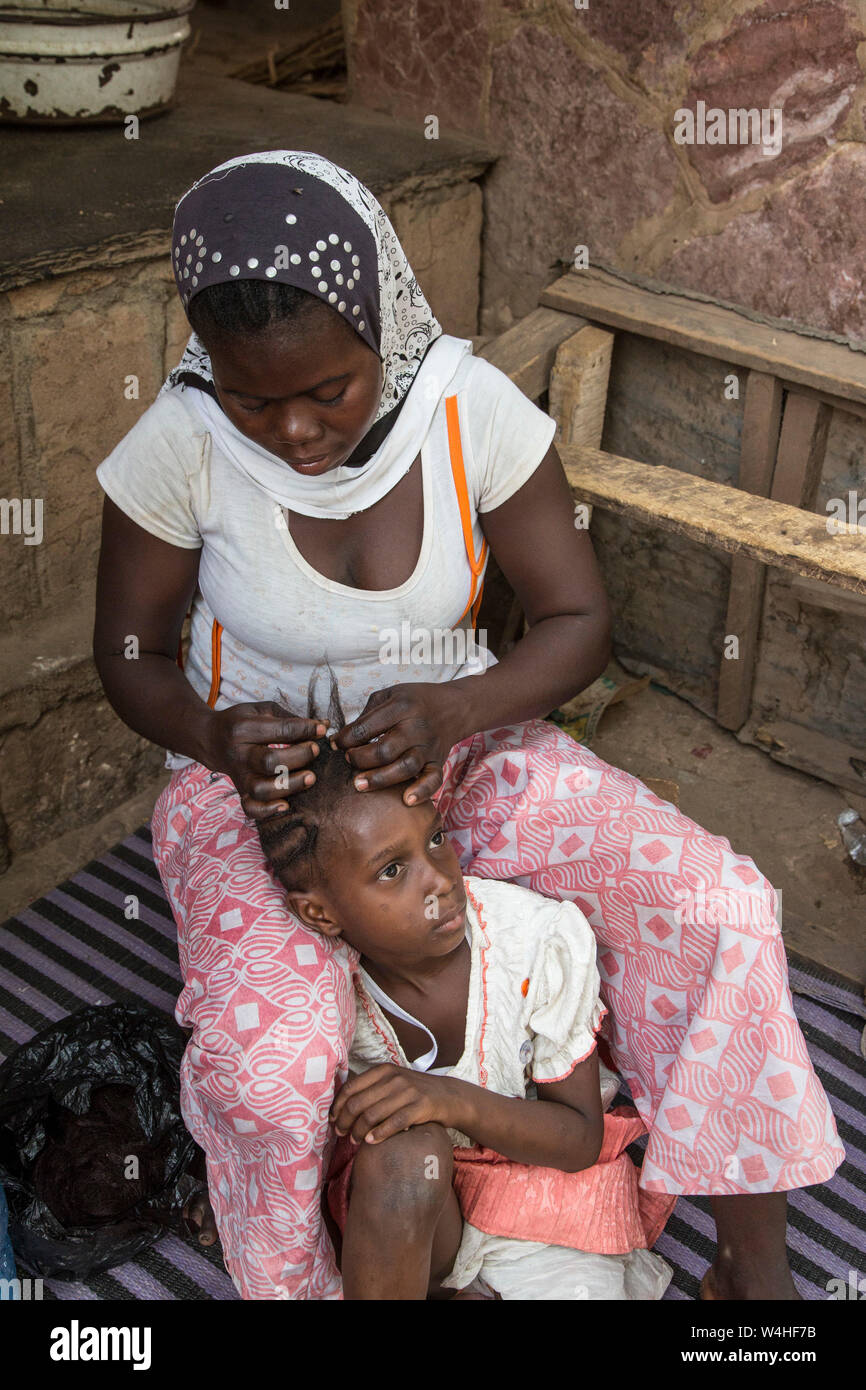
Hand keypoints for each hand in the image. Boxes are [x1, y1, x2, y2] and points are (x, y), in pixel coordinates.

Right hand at [203, 702, 326, 819]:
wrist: (210, 739)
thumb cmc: (243, 722)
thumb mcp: (262, 710)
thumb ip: (291, 718)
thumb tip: (324, 725)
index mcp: (243, 728)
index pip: (278, 730)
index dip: (304, 729)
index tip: (322, 729)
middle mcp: (239, 754)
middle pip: (270, 761)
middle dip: (298, 757)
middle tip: (315, 750)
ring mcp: (239, 776)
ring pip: (262, 789)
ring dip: (290, 785)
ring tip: (310, 777)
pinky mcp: (240, 791)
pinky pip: (251, 808)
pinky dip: (268, 811)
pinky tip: (287, 805)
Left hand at [330, 1063, 459, 1143]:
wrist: (449, 1096)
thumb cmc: (415, 1092)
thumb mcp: (393, 1082)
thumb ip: (372, 1089)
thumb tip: (342, 1107)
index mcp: (383, 1070)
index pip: (351, 1087)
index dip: (337, 1106)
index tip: (332, 1119)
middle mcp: (393, 1078)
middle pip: (358, 1103)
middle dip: (344, 1121)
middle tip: (340, 1134)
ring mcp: (407, 1092)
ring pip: (372, 1115)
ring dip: (358, 1132)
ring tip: (355, 1141)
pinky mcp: (420, 1106)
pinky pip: (393, 1123)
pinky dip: (379, 1135)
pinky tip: (371, 1142)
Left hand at [333, 683, 465, 804]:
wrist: (454, 706)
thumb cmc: (415, 700)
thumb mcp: (390, 694)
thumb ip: (367, 715)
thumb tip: (341, 739)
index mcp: (401, 707)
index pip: (366, 727)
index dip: (346, 739)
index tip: (336, 744)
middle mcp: (416, 727)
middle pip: (383, 750)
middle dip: (359, 759)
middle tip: (348, 760)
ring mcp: (428, 746)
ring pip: (404, 768)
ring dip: (379, 779)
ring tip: (359, 784)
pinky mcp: (438, 761)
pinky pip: (433, 780)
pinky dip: (421, 792)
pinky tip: (405, 800)